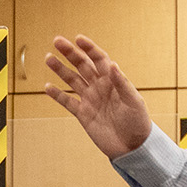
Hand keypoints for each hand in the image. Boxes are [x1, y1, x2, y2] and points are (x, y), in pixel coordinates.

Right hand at [43, 35, 153, 159]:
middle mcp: (99, 87)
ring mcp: (90, 99)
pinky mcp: (83, 114)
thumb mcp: (133, 101)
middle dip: (70, 53)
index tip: (78, 39)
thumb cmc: (138, 122)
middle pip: (82, 65)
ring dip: (60, 69)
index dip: (89, 48)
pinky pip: (67, 102)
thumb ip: (122, 83)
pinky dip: (57, 95)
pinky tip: (48, 87)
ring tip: (49, 59)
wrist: (133, 147)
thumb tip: (112, 65)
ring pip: (72, 80)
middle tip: (57, 41)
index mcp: (112, 80)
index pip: (99, 59)